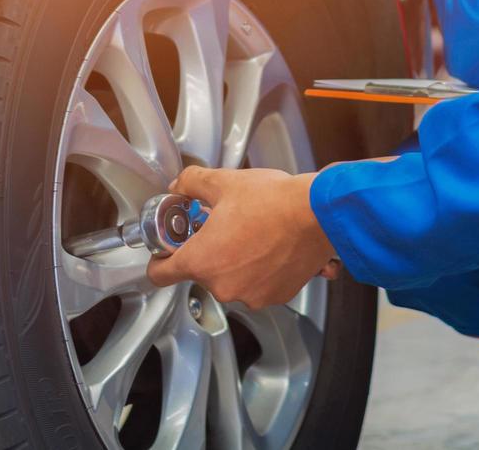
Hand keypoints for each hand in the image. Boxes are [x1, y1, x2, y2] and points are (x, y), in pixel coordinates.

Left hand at [146, 166, 339, 308]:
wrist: (319, 214)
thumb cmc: (274, 201)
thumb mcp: (223, 182)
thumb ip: (191, 184)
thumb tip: (180, 186)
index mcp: (202, 260)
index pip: (160, 275)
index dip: (160, 260)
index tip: (167, 250)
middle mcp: (224, 286)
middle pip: (203, 273)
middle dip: (211, 251)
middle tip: (225, 227)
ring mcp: (252, 295)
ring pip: (233, 279)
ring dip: (238, 261)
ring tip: (255, 234)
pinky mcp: (277, 296)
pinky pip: (260, 284)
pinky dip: (263, 269)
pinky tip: (274, 245)